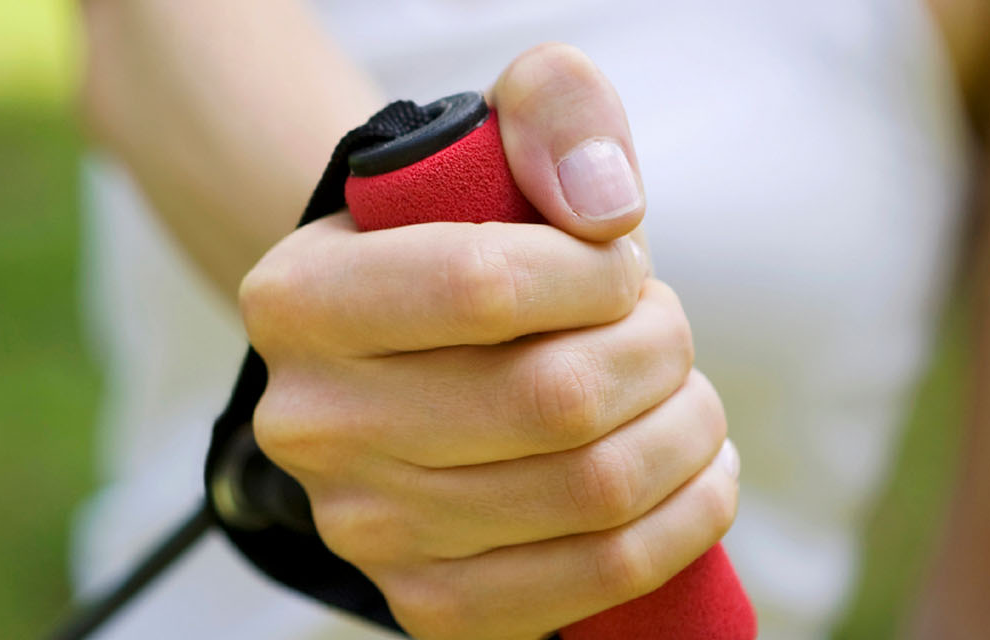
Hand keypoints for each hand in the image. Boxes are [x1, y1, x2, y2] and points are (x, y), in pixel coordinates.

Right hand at [239, 44, 738, 639]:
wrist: (406, 359)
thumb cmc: (462, 243)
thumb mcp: (486, 143)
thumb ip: (550, 111)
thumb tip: (606, 206)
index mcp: (297, 300)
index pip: (481, 286)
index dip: (598, 272)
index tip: (619, 262)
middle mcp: (309, 425)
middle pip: (554, 400)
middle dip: (658, 351)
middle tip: (663, 329)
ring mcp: (364, 528)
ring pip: (592, 491)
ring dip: (686, 433)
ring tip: (682, 393)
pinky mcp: (429, 603)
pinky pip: (596, 579)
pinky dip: (683, 522)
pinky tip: (692, 474)